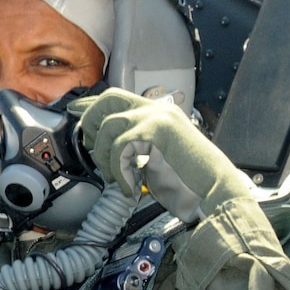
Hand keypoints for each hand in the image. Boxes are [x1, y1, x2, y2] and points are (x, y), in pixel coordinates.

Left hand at [68, 88, 251, 221]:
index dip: (92, 106)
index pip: (117, 98)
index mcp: (158, 113)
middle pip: (108, 100)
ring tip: (118, 178)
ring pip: (109, 126)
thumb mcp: (156, 160)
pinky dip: (120, 171)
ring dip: (105, 157)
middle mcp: (157, 110)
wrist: (214, 191)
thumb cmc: (189, 183)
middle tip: (92, 149)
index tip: (75, 113)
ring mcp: (157, 118)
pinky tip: (130, 186)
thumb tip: (106, 150)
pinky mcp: (157, 132)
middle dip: (91, 123)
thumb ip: (135, 148)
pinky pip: (121, 148)